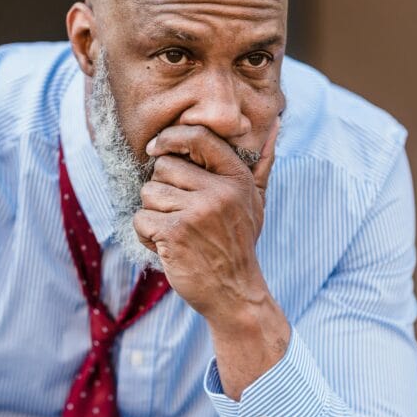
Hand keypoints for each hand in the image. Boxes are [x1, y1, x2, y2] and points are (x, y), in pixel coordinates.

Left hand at [133, 119, 277, 320]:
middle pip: (163, 166)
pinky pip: (141, 218)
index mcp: (237, 178)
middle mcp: (219, 191)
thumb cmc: (238, 241)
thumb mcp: (256, 201)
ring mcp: (197, 212)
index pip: (198, 137)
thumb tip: (275, 125)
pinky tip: (166, 246)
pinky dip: (146, 235)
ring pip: (149, 193)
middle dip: (162, 189)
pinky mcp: (176, 233)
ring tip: (175, 230)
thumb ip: (261, 163)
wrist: (234, 292)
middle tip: (179, 212)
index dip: (171, 138)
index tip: (156, 148)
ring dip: (153, 214)